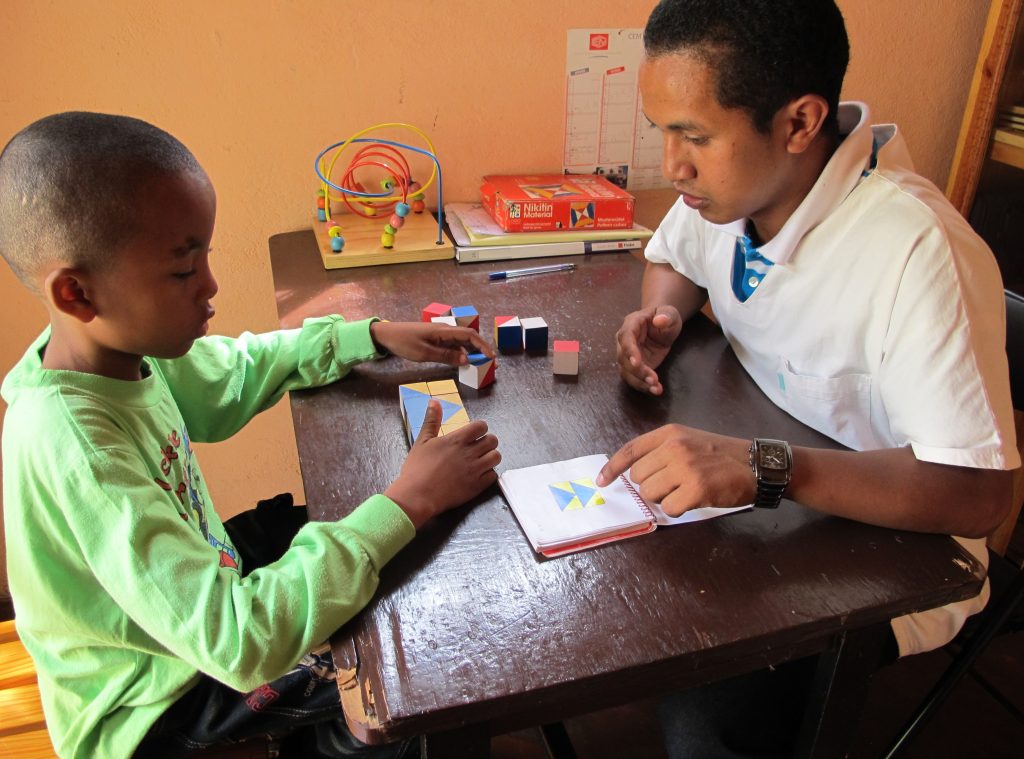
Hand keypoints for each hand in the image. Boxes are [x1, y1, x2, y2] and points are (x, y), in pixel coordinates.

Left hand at [371, 321, 493, 365]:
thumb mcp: (425, 353)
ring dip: (471, 352)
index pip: (469, 335)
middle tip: (490, 363)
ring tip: (480, 364)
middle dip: (481, 349)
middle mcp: (445, 330)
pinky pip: (452, 345)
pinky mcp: (435, 339)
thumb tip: (466, 359)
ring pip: (461, 342)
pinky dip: (460, 353)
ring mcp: (440, 335)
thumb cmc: (404, 342)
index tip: (491, 357)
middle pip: (468, 338)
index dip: (482, 345)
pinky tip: (463, 362)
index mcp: (443, 331)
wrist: (387, 335)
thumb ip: (446, 356)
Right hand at [385, 400, 499, 527]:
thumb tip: (434, 401)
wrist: (417, 496)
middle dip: (487, 441)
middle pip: (493, 440)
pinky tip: (478, 474)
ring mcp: (475, 470)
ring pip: (496, 457)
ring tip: (480, 460)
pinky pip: (493, 476)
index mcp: (457, 440)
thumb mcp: (422, 441)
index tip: (473, 434)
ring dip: (490, 457)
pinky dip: (488, 474)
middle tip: (477, 447)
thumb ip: (431, 420)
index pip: (481, 426)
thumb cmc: (416, 469)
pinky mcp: (477, 486)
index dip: (479, 429)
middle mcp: (469, 453)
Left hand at [595, 424, 752, 515]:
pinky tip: (694, 500)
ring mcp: (685, 468)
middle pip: (639, 477)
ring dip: (663, 499)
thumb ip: (663, 451)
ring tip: (685, 491)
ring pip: (650, 494)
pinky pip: (669, 509)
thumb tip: (634, 475)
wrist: (757, 464)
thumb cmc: (722, 455)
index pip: (631, 450)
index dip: (613, 467)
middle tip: (673, 486)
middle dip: (651, 486)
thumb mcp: (690, 440)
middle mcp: (674, 448)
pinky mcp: (696, 489)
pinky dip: (678, 510)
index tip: (602, 481)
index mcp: (670, 433)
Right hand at [615, 305, 681, 395]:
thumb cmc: (665, 316)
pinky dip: (643, 386)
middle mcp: (624, 341)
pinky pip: (634, 378)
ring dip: (639, 382)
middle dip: (637, 371)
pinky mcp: (635, 366)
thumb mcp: (670, 313)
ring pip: (626, 372)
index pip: (626, 338)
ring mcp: (628, 355)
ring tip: (656, 389)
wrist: (664, 324)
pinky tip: (656, 390)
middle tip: (653, 380)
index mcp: (631, 324)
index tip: (637, 363)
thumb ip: (666, 315)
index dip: (629, 351)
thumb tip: (660, 320)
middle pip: (624, 358)